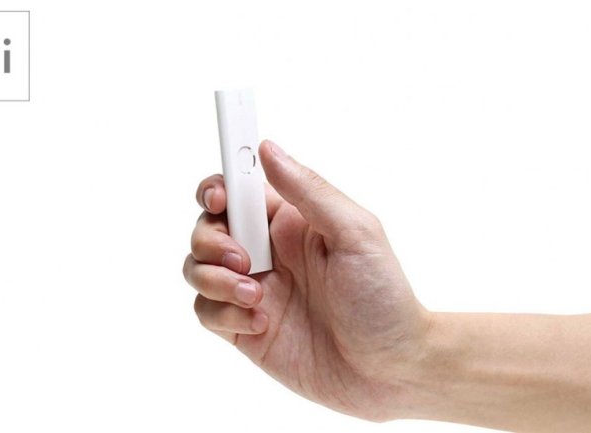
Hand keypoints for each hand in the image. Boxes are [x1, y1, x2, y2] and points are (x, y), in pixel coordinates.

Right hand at [183, 140, 427, 420]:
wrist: (391, 370)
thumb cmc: (385, 299)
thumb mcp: (356, 233)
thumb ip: (309, 190)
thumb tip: (268, 148)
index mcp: (291, 221)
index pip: (238, 191)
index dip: (217, 188)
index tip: (218, 198)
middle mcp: (267, 252)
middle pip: (207, 227)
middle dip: (210, 238)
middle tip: (243, 258)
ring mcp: (254, 290)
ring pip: (198, 268)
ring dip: (214, 279)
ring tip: (257, 295)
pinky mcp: (245, 328)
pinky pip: (206, 311)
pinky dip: (223, 313)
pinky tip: (261, 323)